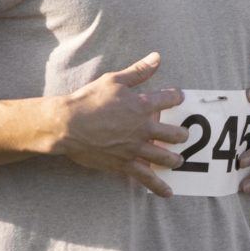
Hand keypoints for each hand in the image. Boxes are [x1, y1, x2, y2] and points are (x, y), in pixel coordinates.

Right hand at [54, 52, 187, 196]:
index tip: (178, 96)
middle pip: (175, 134)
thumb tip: (157, 57)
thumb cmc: (88, 100)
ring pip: (165, 157)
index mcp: (143, 105)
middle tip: (182, 136)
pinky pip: (146, 177)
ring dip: (174, 159)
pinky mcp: (124, 164)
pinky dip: (158, 186)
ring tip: (178, 161)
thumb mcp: (114, 80)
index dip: (176, 97)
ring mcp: (136, 148)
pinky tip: (168, 192)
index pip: (170, 99)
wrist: (67, 125)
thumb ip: (138, 71)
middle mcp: (144, 128)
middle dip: (181, 135)